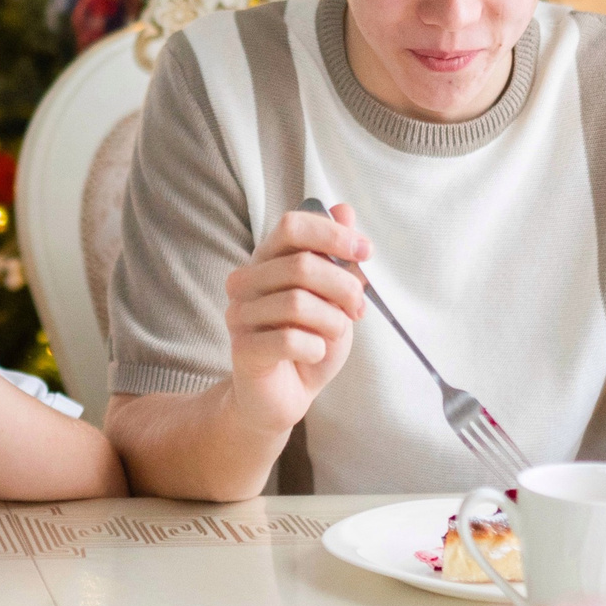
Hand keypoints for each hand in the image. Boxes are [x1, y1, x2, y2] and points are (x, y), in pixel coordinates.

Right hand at [222, 203, 369, 436]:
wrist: (285, 395)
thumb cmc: (309, 342)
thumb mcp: (335, 298)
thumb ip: (339, 258)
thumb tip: (344, 210)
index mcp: (267, 260)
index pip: (292, 226)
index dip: (333, 233)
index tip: (365, 251)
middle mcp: (246, 281)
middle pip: (301, 264)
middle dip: (343, 287)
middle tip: (358, 308)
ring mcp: (239, 314)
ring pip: (298, 303)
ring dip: (332, 322)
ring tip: (333, 334)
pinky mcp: (243, 349)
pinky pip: (289, 339)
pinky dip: (315, 348)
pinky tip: (314, 354)